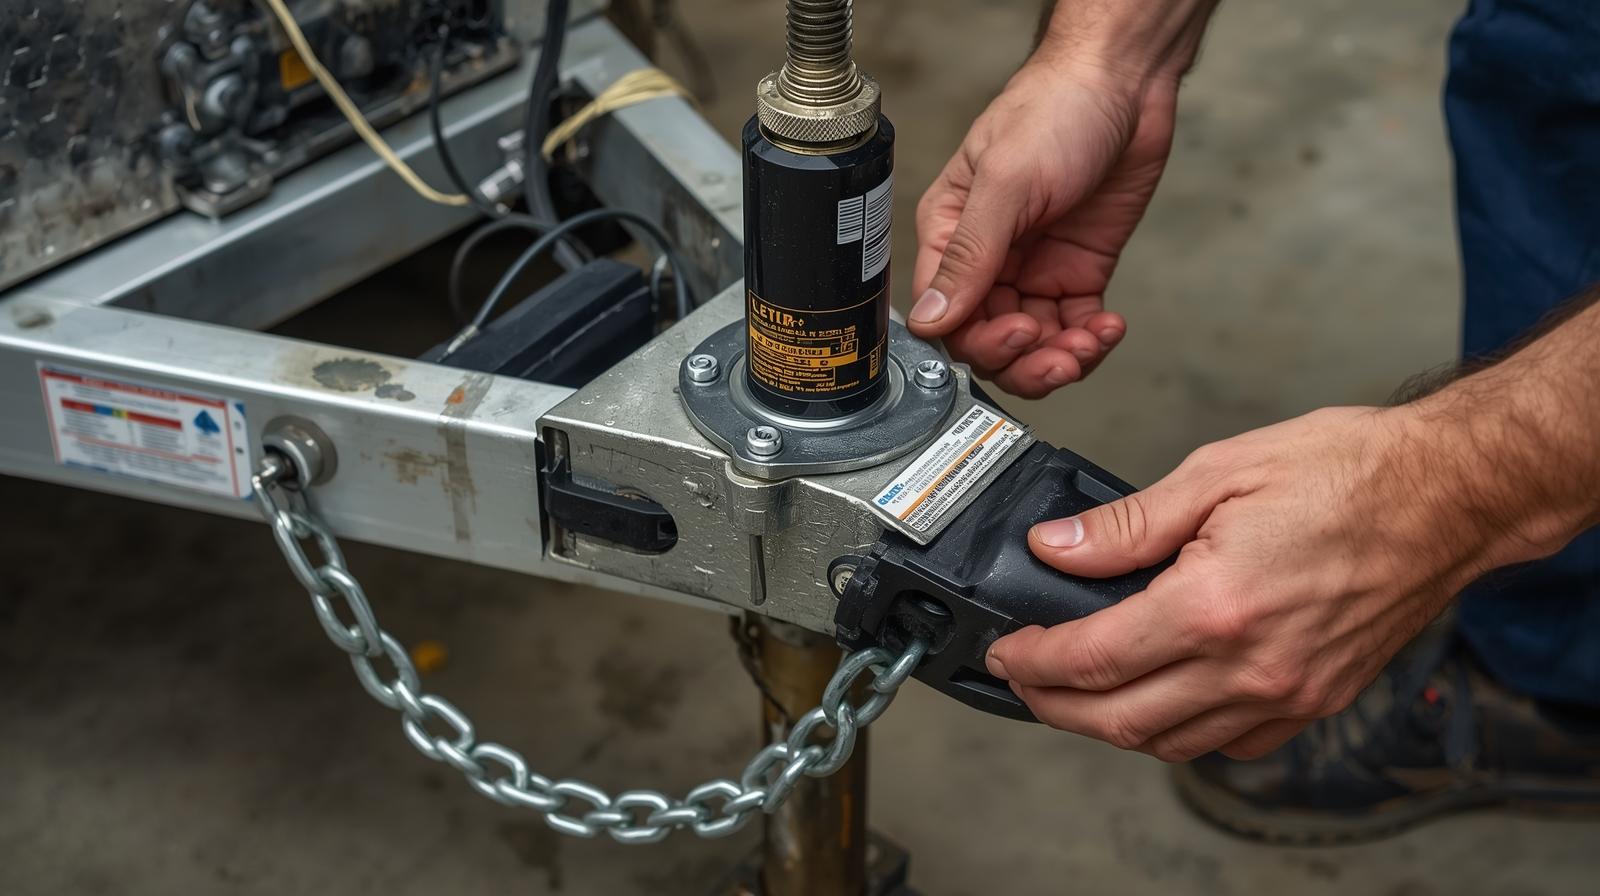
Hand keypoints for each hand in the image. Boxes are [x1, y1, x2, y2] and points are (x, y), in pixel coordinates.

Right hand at [909, 60, 1176, 396]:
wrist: (1124, 81)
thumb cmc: (1055, 108)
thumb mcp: (1007, 182)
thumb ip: (969, 255)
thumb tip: (932, 317)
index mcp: (950, 232)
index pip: (946, 314)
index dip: (978, 339)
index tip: (1016, 334)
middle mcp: (988, 257)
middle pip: (987, 339)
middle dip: (1023, 359)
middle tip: (1056, 354)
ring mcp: (1034, 267)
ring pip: (1033, 345)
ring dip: (1061, 358)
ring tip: (1088, 345)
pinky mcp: (1078, 270)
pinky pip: (1074, 327)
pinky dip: (1091, 340)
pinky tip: (1108, 328)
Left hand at [984, 406, 1503, 760]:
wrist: (1450, 495)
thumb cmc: (1349, 471)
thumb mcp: (1219, 473)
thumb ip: (1127, 525)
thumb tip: (1055, 549)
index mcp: (1213, 606)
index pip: (1091, 660)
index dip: (1032, 662)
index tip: (1005, 650)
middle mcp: (1249, 666)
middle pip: (1118, 720)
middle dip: (1053, 705)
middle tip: (1022, 676)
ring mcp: (1287, 693)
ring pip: (1170, 743)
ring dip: (1110, 724)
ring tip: (1075, 689)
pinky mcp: (1315, 700)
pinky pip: (1229, 745)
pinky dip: (1179, 732)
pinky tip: (1159, 696)